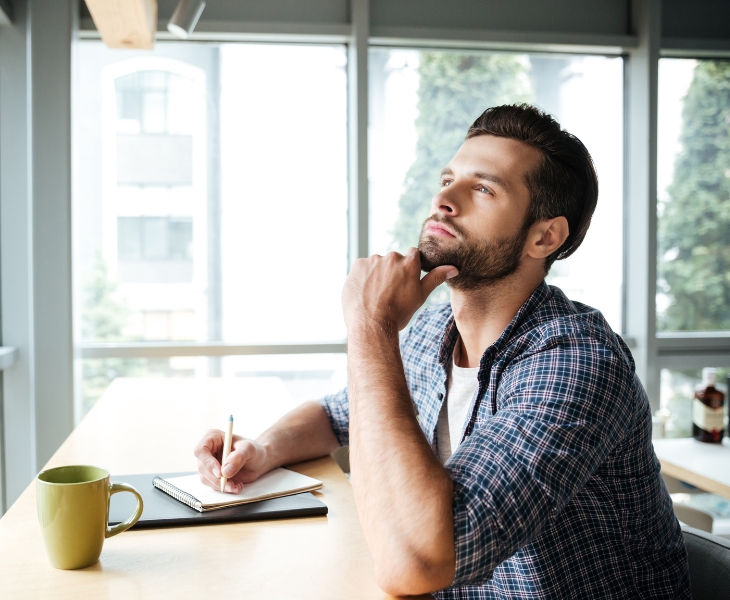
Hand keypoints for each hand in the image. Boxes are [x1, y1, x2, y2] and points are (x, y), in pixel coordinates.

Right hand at [193, 429, 270, 493]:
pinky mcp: (212, 475)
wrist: (258, 461)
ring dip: (221, 485)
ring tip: (237, 485)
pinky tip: (235, 486)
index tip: (220, 473)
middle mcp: (208, 450)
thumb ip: (239, 457)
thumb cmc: (253, 450)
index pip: (201, 450)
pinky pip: (212, 485)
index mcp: (213, 437)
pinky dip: (224, 488)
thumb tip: (225, 470)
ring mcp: (209, 463)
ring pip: (206, 478)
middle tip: (231, 484)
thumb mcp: (249, 449)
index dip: (208, 463)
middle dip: (216, 479)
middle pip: (202, 467)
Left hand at [342, 248, 457, 331]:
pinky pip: (362, 268)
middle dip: (392, 272)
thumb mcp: (420, 296)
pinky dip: (363, 277)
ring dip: (377, 274)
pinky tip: (365, 292)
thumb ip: (435, 278)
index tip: (405, 280)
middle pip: (394, 260)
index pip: (413, 255)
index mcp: (410, 262)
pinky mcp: (357, 265)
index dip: (409, 268)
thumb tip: (453, 268)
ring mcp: (373, 260)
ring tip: (376, 294)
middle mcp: (392, 256)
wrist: (371, 324)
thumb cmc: (398, 313)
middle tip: (390, 292)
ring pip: (377, 264)